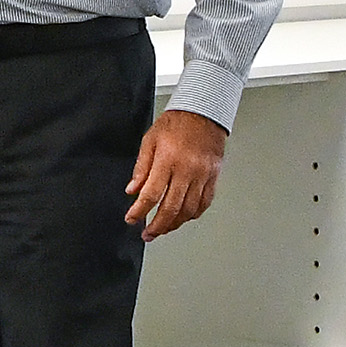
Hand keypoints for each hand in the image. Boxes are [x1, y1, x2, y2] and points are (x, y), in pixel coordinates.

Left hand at [124, 109, 226, 238]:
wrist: (204, 112)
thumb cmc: (176, 123)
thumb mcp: (150, 140)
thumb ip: (141, 167)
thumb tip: (133, 190)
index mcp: (168, 159)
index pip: (151, 194)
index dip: (140, 211)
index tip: (132, 219)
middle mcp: (187, 169)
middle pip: (171, 208)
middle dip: (157, 226)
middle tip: (148, 234)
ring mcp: (202, 174)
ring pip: (189, 210)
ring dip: (175, 223)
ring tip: (164, 228)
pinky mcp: (213, 176)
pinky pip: (204, 203)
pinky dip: (193, 214)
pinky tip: (183, 217)